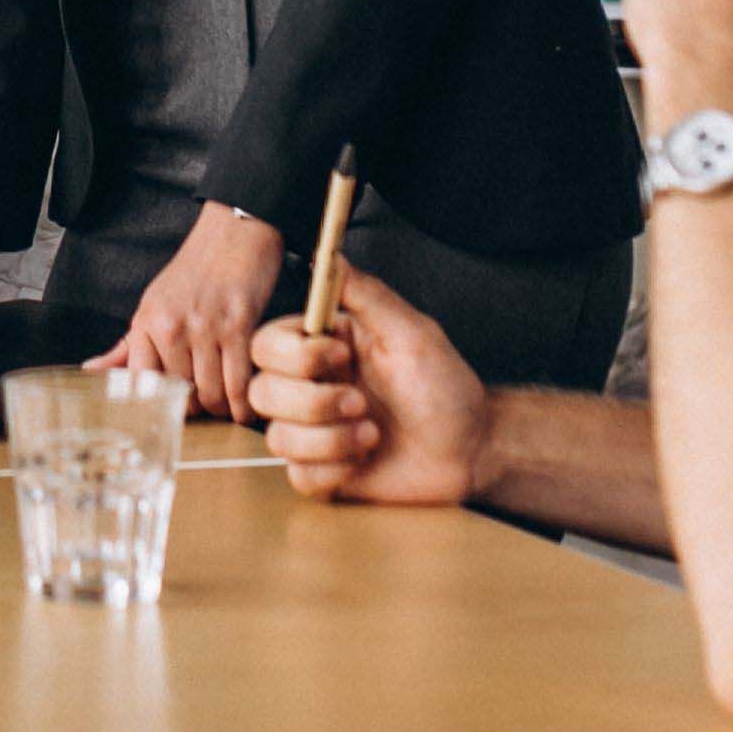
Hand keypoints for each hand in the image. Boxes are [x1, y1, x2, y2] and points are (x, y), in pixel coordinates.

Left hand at [98, 203, 285, 418]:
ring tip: (228, 406)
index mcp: (146, 322)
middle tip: (208, 405)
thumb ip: (126, 345)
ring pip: (212, 396)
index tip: (176, 407)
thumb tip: (90, 370)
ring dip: (222, 410)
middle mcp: (171, 327)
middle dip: (198, 408)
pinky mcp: (238, 327)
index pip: (143, 384)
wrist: (233, 234)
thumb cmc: (194, 272)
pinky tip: (245, 406)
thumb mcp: (153, 303)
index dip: (162, 403)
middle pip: (183, 396)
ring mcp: (205, 328)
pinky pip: (239, 385)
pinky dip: (244, 405)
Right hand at [247, 267, 490, 505]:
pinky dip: (331, 471)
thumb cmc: (447, 389)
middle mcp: (311, 386)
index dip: (294, 355)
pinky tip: (362, 460)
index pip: (267, 343)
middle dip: (313, 403)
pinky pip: (297, 476)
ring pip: (276, 437)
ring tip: (372, 436)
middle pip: (262, 390)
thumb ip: (367, 294)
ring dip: (328, 440)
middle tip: (361, 405)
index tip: (341, 358)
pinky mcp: (322, 471)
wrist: (470, 451)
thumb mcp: (411, 333)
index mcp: (324, 347)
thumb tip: (329, 255)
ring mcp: (313, 430)